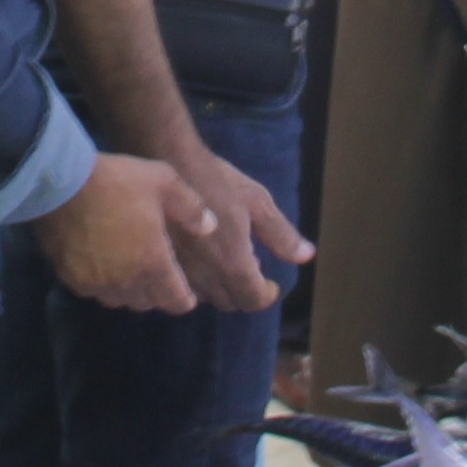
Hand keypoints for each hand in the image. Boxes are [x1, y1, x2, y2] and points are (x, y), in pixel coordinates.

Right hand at [36, 150, 212, 315]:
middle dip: (159, 293)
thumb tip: (210, 228)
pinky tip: (105, 267)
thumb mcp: (164, 181)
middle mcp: (127, 282)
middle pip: (150, 303)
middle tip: (161, 276)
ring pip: (122, 301)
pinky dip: (105, 285)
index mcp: (154, 264)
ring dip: (132, 292)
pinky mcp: (73, 280)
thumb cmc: (117, 181)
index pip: (176, 300)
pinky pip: (96, 292)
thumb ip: (192, 208)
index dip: (185, 298)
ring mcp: (98, 284)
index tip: (187, 292)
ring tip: (133, 273)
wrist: (60, 184)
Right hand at [170, 149, 311, 314]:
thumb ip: (281, 234)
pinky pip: (180, 287)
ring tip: (224, 265)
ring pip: (204, 298)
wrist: (165, 163)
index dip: (266, 294)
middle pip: (230, 302)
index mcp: (232, 263)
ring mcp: (178, 272)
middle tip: (250, 267)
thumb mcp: (256, 201)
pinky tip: (198, 262)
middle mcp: (204, 276)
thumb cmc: (215, 180)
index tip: (271, 283)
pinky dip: (195, 283)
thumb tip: (307, 256)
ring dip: (219, 289)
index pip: (253, 299)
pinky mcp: (158, 263)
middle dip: (244, 291)